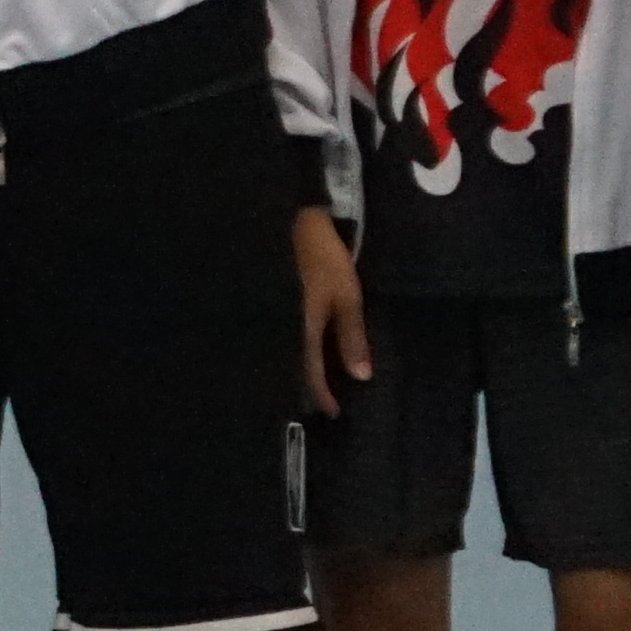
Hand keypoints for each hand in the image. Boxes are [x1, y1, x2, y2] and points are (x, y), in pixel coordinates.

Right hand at [290, 206, 369, 415]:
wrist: (285, 217)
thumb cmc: (321, 256)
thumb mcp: (345, 294)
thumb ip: (352, 334)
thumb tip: (362, 376)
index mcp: (300, 329)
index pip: (309, 373)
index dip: (321, 395)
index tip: (332, 413)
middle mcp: (280, 327)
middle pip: (291, 366)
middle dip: (305, 386)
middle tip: (318, 402)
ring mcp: (271, 314)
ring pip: (284, 350)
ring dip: (297, 367)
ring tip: (310, 378)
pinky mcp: (268, 302)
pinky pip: (280, 333)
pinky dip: (292, 346)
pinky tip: (299, 346)